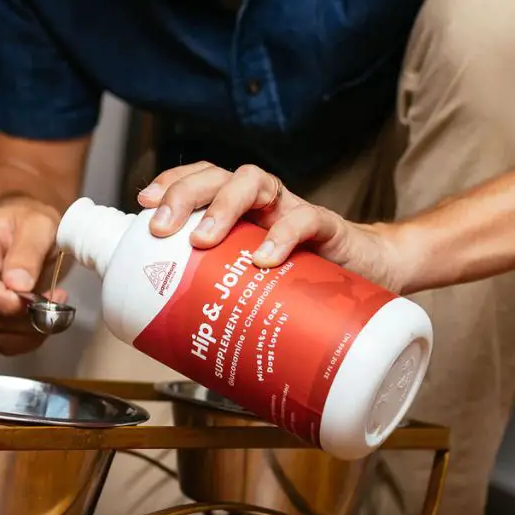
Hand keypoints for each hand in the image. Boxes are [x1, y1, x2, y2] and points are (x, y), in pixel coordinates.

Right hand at [0, 196, 68, 355]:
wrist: (25, 230)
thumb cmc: (28, 222)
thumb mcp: (37, 226)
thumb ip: (27, 252)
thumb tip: (17, 284)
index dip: (7, 301)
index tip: (39, 298)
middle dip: (29, 315)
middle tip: (57, 297)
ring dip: (33, 328)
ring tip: (53, 303)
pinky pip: (4, 344)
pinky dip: (30, 338)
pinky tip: (44, 318)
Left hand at [137, 162, 413, 292]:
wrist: (371, 280)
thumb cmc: (302, 282)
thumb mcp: (251, 284)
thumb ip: (219, 295)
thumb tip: (170, 337)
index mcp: (238, 210)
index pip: (200, 179)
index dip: (171, 183)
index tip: (143, 202)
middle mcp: (261, 202)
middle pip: (218, 176)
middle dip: (184, 196)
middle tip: (162, 229)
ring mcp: (292, 210)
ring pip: (254, 182)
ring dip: (222, 207)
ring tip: (203, 240)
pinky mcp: (328, 228)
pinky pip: (305, 220)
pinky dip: (282, 235)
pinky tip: (264, 259)